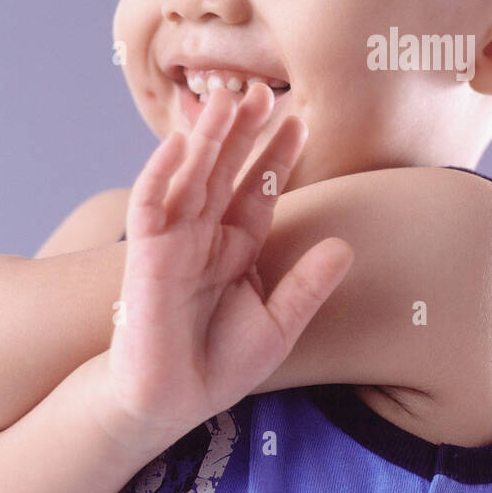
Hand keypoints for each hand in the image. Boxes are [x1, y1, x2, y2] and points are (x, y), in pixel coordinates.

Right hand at [102, 83, 352, 451]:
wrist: (172, 403)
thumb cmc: (218, 366)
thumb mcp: (277, 325)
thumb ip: (308, 286)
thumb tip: (347, 247)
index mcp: (236, 246)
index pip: (259, 190)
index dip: (278, 155)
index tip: (301, 121)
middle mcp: (205, 235)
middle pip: (225, 170)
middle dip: (243, 130)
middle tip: (263, 88)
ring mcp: (173, 242)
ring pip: (192, 176)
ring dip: (207, 137)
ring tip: (227, 96)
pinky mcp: (145, 258)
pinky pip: (150, 207)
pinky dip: (161, 174)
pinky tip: (178, 142)